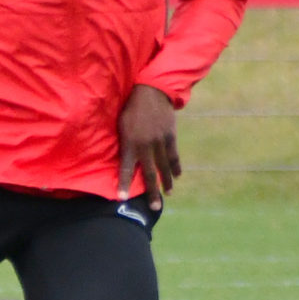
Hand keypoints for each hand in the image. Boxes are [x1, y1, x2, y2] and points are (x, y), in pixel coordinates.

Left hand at [117, 84, 180, 208]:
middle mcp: (145, 146)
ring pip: (163, 167)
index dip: (124, 184)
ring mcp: (159, 142)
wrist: (151, 92)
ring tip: (168, 194)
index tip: (122, 199)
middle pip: (149, 173)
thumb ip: (123, 142)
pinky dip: (175, 166)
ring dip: (166, 182)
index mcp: (130, 143)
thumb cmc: (131, 108)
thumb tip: (122, 158)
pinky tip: (177, 176)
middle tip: (154, 208)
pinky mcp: (170, 136)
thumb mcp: (121, 125)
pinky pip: (173, 155)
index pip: (125, 168)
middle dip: (151, 192)